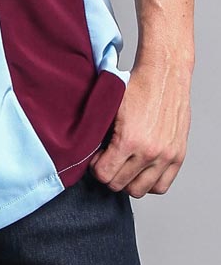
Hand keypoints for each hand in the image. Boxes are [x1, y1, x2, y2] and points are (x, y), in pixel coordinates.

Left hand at [88, 60, 191, 197]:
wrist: (165, 74)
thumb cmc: (136, 87)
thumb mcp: (109, 107)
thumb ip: (99, 133)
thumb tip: (86, 151)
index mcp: (129, 140)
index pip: (105, 175)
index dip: (96, 168)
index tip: (97, 159)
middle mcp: (150, 152)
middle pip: (121, 186)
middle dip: (110, 175)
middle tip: (108, 161)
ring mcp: (166, 156)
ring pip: (141, 190)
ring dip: (129, 181)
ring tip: (124, 165)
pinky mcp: (178, 155)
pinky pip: (162, 186)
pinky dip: (149, 182)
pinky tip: (141, 168)